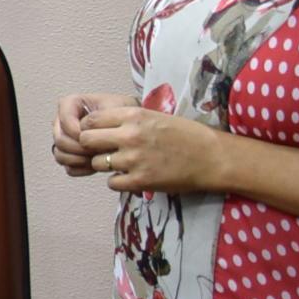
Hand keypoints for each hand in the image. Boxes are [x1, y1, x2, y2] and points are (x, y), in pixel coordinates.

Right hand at [53, 92, 136, 175]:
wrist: (130, 124)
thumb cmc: (123, 112)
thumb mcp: (114, 108)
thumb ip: (98, 119)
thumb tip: (82, 136)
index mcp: (70, 104)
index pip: (64, 119)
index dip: (77, 130)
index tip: (96, 136)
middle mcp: (63, 122)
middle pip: (60, 139)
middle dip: (79, 147)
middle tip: (97, 150)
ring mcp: (65, 140)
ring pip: (60, 154)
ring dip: (78, 159)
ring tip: (97, 158)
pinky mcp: (70, 155)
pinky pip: (68, 167)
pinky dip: (80, 168)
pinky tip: (94, 165)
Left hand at [79, 104, 226, 196]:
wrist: (212, 157)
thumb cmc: (186, 134)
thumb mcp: (155, 116)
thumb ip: (127, 119)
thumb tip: (99, 124)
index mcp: (134, 115)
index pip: (90, 120)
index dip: (89, 128)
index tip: (97, 134)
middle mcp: (130, 135)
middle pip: (86, 141)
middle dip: (90, 147)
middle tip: (103, 150)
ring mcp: (134, 159)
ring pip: (97, 163)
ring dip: (105, 165)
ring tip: (122, 164)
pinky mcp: (140, 181)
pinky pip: (111, 183)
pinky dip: (118, 182)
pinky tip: (131, 177)